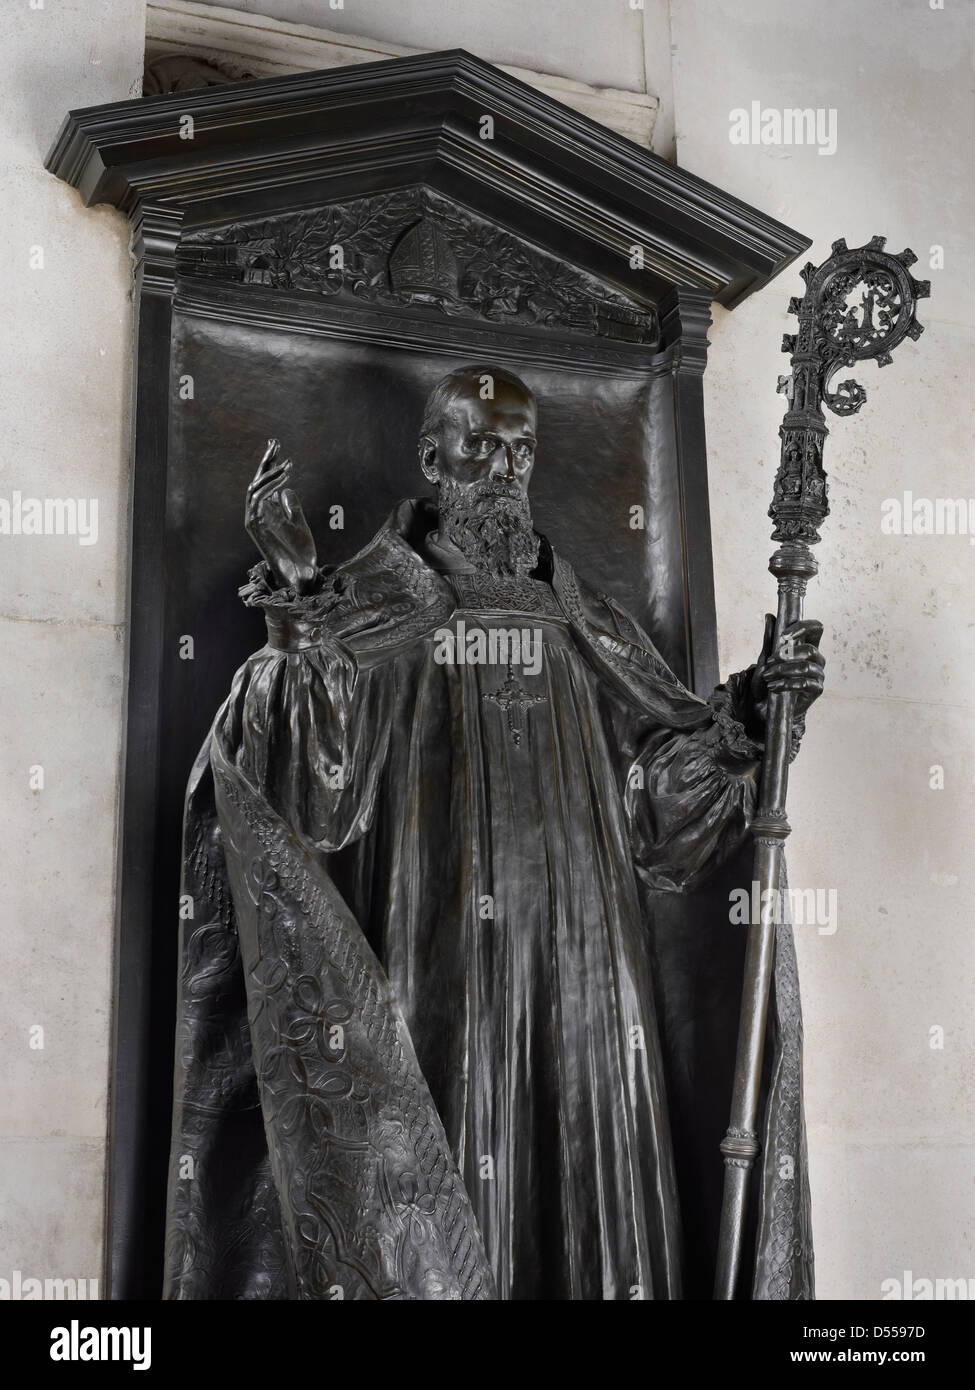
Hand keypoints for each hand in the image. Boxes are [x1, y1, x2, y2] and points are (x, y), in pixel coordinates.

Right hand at [245, 440, 317, 593]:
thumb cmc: (300, 553)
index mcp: (267, 512)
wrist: (300, 574)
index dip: (269, 464)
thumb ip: (291, 508)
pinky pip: (258, 502)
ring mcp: (255, 521)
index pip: (265, 482)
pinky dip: (269, 489)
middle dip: (266, 462)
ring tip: (287, 465)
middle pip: (257, 481)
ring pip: (255, 489)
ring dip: (271, 475)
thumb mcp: (299, 524)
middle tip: (275, 443)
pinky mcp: (256, 528)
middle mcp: (258, 514)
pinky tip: (284, 480)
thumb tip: (286, 490)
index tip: (277, 446)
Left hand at [750, 614, 825, 725]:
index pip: (816, 628)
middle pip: (810, 649)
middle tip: (769, 662)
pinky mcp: (817, 689)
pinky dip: (786, 684)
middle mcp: (816, 658)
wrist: (766, 709)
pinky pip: (805, 683)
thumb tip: (769, 616)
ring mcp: (818, 674)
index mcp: (807, 645)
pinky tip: (773, 687)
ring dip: (782, 670)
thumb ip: (770, 639)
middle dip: (786, 655)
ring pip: (805, 666)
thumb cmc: (768, 682)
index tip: (784, 636)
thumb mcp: (765, 659)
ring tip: (767, 677)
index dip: (803, 627)